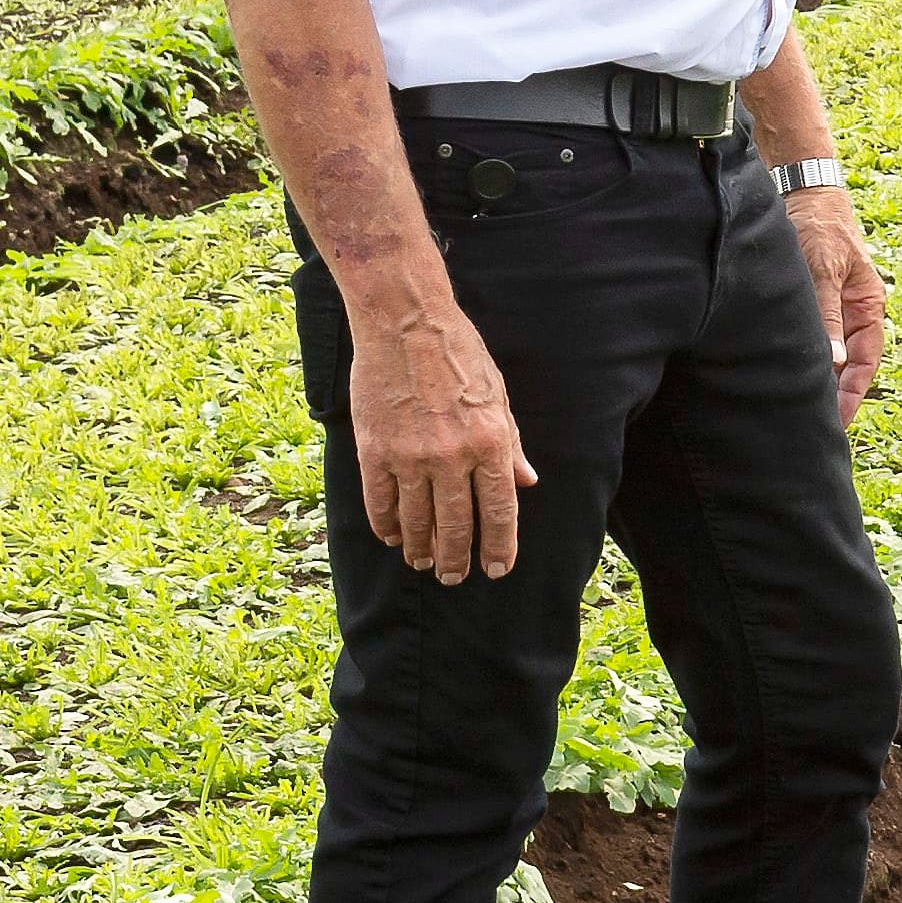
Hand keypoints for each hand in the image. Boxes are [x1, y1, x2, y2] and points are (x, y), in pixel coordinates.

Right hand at [352, 297, 533, 583]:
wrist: (405, 324)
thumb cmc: (459, 355)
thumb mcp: (498, 396)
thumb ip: (510, 445)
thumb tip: (526, 483)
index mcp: (490, 443)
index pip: (499, 511)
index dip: (499, 547)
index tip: (496, 569)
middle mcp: (453, 456)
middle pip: (456, 526)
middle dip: (457, 559)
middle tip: (455, 578)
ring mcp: (411, 456)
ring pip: (416, 522)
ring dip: (421, 549)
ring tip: (423, 563)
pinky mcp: (375, 451)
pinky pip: (381, 502)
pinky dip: (386, 525)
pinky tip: (392, 537)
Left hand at [791, 189, 888, 425]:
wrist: (803, 189)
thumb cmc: (820, 226)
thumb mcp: (824, 271)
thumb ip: (829, 316)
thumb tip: (836, 363)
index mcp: (868, 305)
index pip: (866, 361)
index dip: (854, 393)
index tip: (839, 420)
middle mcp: (852, 311)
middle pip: (849, 364)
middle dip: (836, 395)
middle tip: (816, 425)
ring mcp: (831, 306)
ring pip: (828, 353)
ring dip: (817, 378)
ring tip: (799, 406)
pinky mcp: (809, 300)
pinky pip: (810, 337)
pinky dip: (802, 357)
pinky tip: (784, 373)